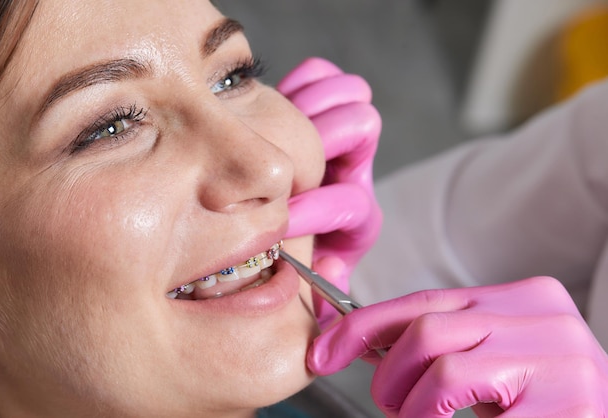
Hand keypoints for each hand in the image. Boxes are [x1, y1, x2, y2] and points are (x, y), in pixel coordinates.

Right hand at [278, 57, 382, 327]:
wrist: (277, 232)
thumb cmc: (286, 265)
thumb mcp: (307, 294)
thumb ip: (319, 298)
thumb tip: (330, 270)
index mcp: (356, 220)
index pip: (352, 204)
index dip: (316, 210)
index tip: (281, 220)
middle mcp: (354, 174)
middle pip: (361, 130)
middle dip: (316, 142)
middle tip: (276, 154)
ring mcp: (339, 138)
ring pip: (349, 96)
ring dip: (307, 105)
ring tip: (268, 124)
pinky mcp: (320, 108)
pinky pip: (322, 75)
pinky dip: (303, 81)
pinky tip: (276, 99)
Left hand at [308, 276, 607, 416]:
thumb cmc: (541, 401)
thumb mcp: (491, 360)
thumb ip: (441, 347)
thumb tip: (369, 347)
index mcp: (522, 298)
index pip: (423, 302)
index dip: (362, 326)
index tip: (324, 351)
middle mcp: (544, 317)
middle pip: (427, 330)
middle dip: (387, 373)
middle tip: (389, 404)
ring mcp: (561, 358)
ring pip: (444, 370)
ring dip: (412, 407)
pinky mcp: (570, 403)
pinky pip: (469, 408)